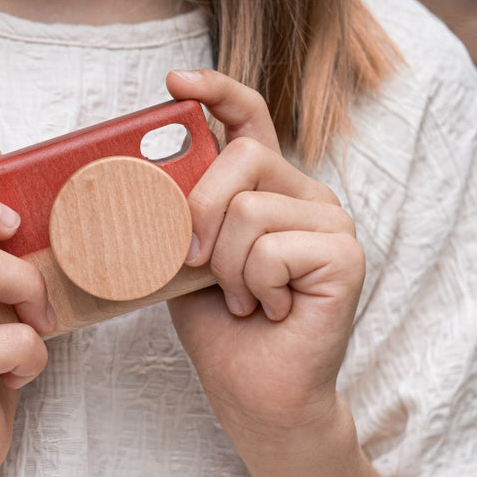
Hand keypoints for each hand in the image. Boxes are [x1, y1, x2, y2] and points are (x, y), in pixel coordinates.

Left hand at [164, 70, 364, 451]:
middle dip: (200, 215)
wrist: (256, 394)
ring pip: (251, 210)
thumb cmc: (219, 328)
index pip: (251, 119)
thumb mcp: (183, 257)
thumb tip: (130, 175)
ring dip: (226, 268)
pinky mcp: (346, 256)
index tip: (175, 82)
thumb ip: (176, 213)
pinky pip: (273, 249)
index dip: (217, 91)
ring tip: (241, 300)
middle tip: (198, 267)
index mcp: (270, 188)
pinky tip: (271, 311)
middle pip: (242, 159)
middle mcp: (307, 195)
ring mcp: (334, 223)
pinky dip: (254, 288)